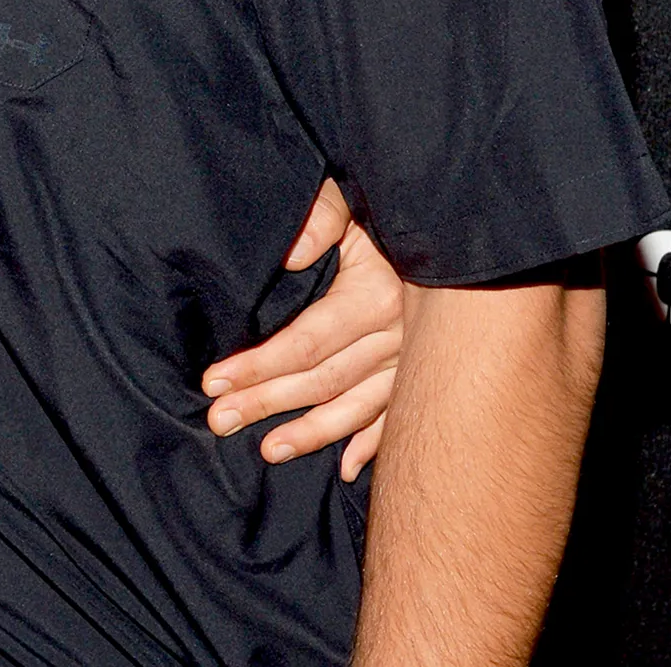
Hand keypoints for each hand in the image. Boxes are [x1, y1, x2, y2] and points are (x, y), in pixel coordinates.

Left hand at [200, 179, 401, 479]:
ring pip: (357, 408)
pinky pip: (397, 417)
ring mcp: (414, 362)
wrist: (456, 229)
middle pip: (322, 381)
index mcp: (374, 298)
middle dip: (267, 403)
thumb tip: (291, 257)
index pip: (304, 343)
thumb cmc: (387, 211)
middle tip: (220, 421)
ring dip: (312, 433)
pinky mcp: (427, 373)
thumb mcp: (353, 203)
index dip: (257, 365)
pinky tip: (345, 468)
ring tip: (268, 451)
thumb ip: (321, 220)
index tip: (214, 381)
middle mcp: (397, 338)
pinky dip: (372, 444)